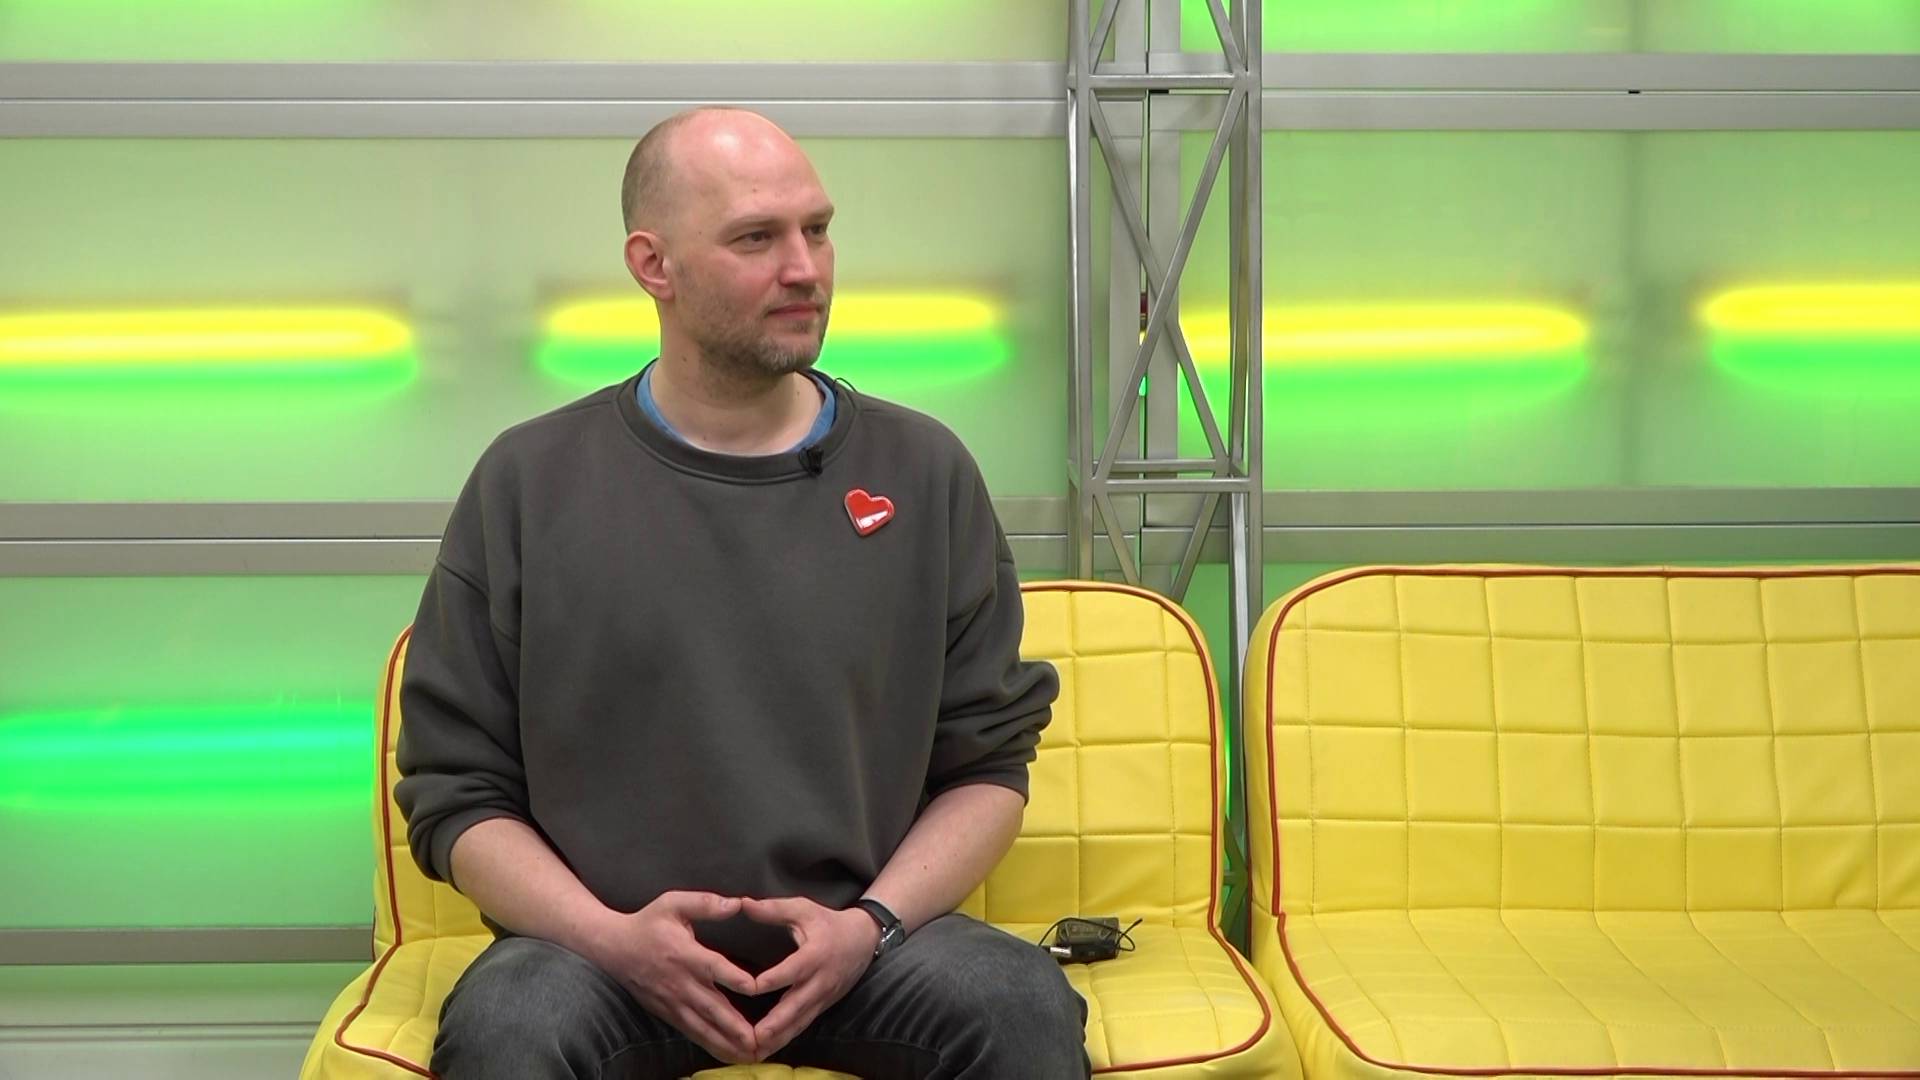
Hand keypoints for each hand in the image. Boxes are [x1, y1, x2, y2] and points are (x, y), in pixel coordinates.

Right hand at [586, 891, 760, 1063]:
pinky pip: (693, 1032)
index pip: (713, 967)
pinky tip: (729, 1055)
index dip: (733, 977)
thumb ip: (705, 903)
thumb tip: (737, 903)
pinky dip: (711, 1045)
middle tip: (758, 1039)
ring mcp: (674, 1001)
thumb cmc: (647, 923)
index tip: (754, 987)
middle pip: (711, 1006)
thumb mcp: (673, 903)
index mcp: (685, 953)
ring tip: (750, 1054)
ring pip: (703, 1026)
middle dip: (734, 1025)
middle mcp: (681, 982)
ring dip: (726, 1041)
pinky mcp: (669, 1013)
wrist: (613, 948)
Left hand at [742, 896, 880, 1060]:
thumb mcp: (803, 909)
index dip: (773, 979)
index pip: (793, 970)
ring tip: (757, 1050)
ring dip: (780, 1036)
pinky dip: (787, 1037)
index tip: (751, 988)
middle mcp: (820, 980)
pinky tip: (770, 1047)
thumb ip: (773, 909)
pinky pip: (804, 1024)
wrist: (863, 939)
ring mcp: (823, 996)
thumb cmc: (828, 922)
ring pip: (801, 1021)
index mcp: (815, 954)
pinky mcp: (822, 1005)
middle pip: (797, 1004)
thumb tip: (743, 904)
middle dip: (776, 1022)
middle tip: (755, 1036)